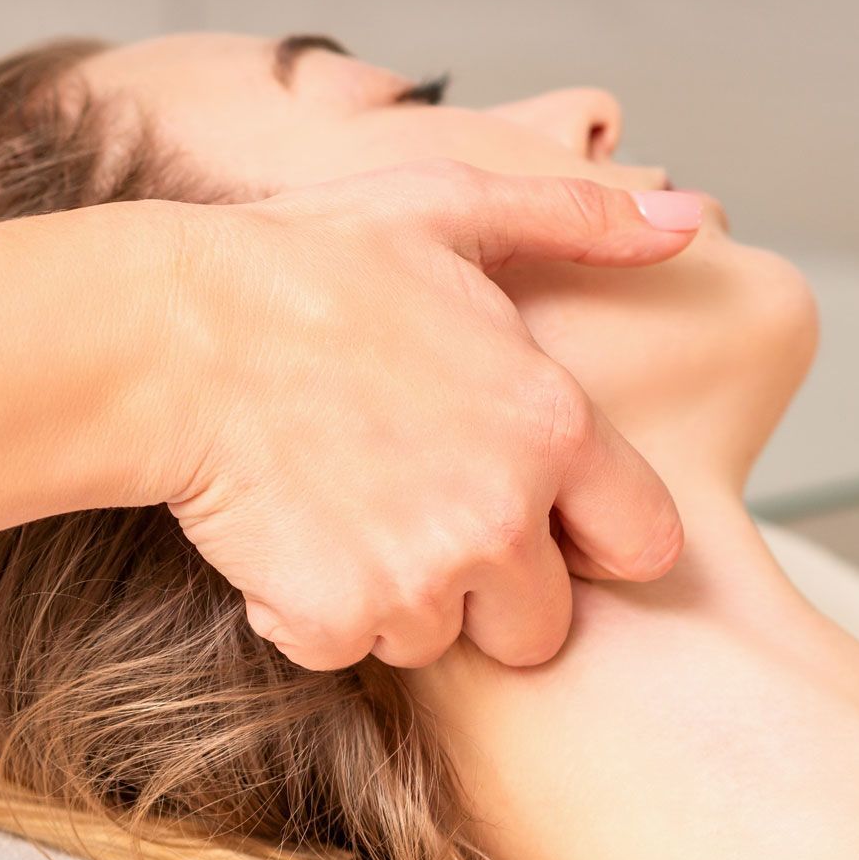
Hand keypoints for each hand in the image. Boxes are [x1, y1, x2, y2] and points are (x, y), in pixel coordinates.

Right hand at [148, 159, 705, 670]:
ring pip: (439, 639)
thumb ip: (581, 224)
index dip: (595, 539)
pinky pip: (349, 650)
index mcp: (551, 426)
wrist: (167, 333)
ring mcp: (420, 577)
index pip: (645, 544)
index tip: (545, 519)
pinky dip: (317, 613)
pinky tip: (290, 534)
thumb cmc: (305, 262)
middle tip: (418, 509)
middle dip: (492, 588)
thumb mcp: (452, 209)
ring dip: (400, 596)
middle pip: (541, 623)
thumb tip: (691, 225)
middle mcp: (502, 516)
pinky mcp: (337, 619)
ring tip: (344, 503)